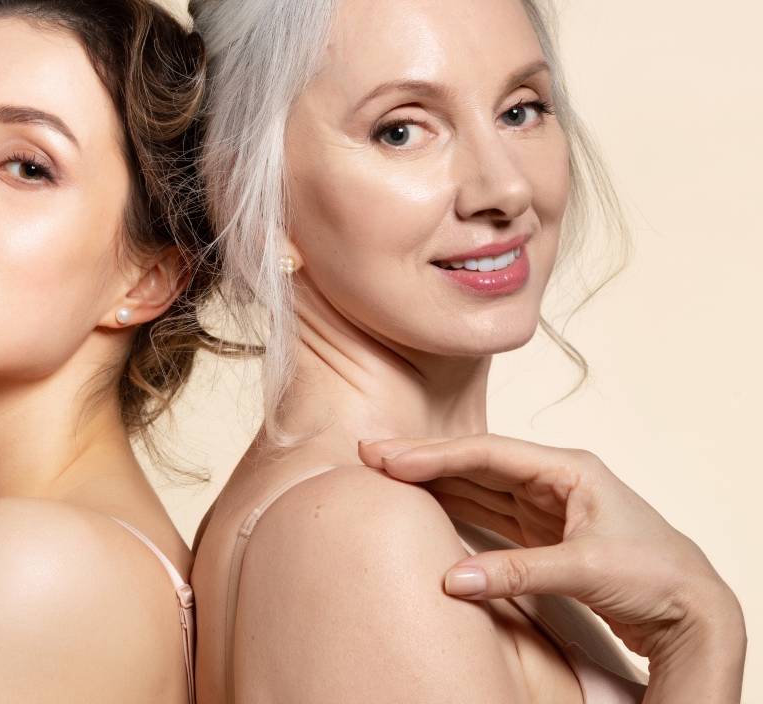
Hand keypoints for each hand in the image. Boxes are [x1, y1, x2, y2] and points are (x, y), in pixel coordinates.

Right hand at [358, 434, 744, 688]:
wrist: (692, 609)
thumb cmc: (656, 575)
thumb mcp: (584, 570)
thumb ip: (517, 572)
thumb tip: (454, 579)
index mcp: (568, 468)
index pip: (486, 453)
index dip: (434, 454)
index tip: (390, 457)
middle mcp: (553, 480)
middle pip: (475, 463)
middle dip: (423, 458)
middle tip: (371, 452)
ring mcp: (546, 506)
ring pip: (477, 486)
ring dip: (433, 481)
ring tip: (386, 474)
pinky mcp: (543, 533)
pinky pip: (487, 513)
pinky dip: (454, 507)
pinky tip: (426, 502)